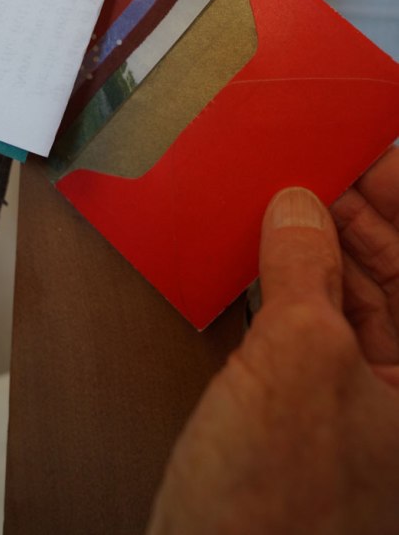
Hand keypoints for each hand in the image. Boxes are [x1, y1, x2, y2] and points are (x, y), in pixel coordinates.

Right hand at [147, 147, 398, 534]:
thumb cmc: (272, 504)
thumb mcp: (296, 358)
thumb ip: (305, 269)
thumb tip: (299, 208)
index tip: (370, 151)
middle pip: (395, 276)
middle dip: (361, 215)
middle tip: (320, 161)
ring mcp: (358, 400)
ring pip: (352, 296)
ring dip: (321, 244)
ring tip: (290, 191)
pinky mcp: (309, 408)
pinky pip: (311, 322)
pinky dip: (290, 281)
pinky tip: (267, 250)